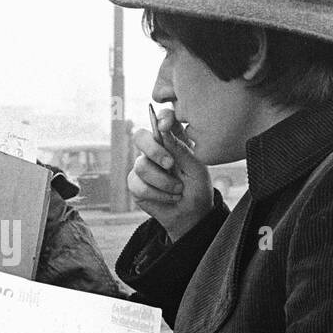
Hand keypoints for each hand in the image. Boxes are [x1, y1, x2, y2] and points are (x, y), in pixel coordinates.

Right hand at [128, 117, 212, 240]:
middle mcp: (155, 150)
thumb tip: (163, 131)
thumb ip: (180, 149)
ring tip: (178, 190)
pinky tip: (170, 197)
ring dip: (162, 181)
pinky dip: (157, 194)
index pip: (161, 119)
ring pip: (141, 166)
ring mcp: (143, 166)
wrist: (192, 215)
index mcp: (172, 140)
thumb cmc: (197, 188)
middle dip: (154, 150)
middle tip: (170, 164)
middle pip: (139, 136)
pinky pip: (138, 185)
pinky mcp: (135, 184)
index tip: (164, 126)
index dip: (160, 118)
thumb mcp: (196, 168)